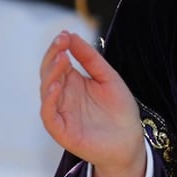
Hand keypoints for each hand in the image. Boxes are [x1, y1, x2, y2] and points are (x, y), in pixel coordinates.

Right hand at [39, 30, 142, 169]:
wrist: (130, 141)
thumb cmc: (120, 111)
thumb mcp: (107, 77)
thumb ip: (90, 58)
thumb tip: (71, 35)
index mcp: (72, 82)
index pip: (58, 61)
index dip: (59, 48)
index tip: (65, 35)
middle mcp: (63, 96)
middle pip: (49, 73)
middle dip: (53, 57)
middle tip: (61, 43)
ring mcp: (60, 113)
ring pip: (46, 91)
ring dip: (51, 74)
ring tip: (61, 60)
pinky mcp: (61, 131)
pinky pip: (49, 115)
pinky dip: (50, 100)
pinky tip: (57, 86)